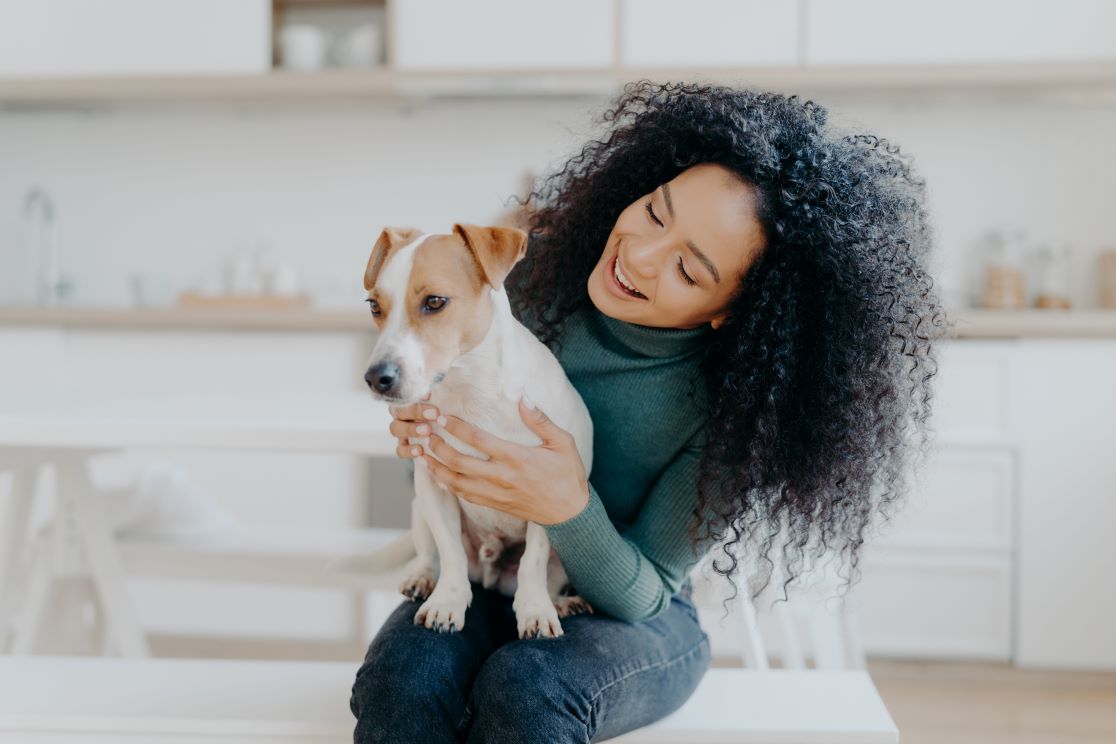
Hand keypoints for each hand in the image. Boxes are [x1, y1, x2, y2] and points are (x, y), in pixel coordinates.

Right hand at [386, 391, 433, 460]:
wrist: (444, 432)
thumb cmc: (440, 411)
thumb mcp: (438, 400)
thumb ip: (433, 395)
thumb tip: (429, 392)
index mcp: (406, 401)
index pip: (405, 396)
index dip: (415, 395)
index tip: (430, 397)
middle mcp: (400, 415)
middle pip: (399, 411)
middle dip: (416, 412)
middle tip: (434, 414)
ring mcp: (400, 432)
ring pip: (395, 429)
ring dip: (411, 429)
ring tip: (428, 431)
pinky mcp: (403, 447)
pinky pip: (399, 450)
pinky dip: (407, 451)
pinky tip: (420, 450)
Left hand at [419, 396, 589, 525]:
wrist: (571, 513)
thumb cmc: (568, 475)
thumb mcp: (563, 443)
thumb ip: (541, 421)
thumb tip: (524, 399)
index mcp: (516, 458)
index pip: (478, 440)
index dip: (457, 427)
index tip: (442, 417)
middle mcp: (502, 477)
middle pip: (459, 462)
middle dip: (438, 447)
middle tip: (425, 433)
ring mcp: (496, 494)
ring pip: (457, 483)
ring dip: (436, 468)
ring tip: (421, 455)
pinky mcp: (495, 505)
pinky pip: (466, 496)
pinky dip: (448, 486)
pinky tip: (439, 476)